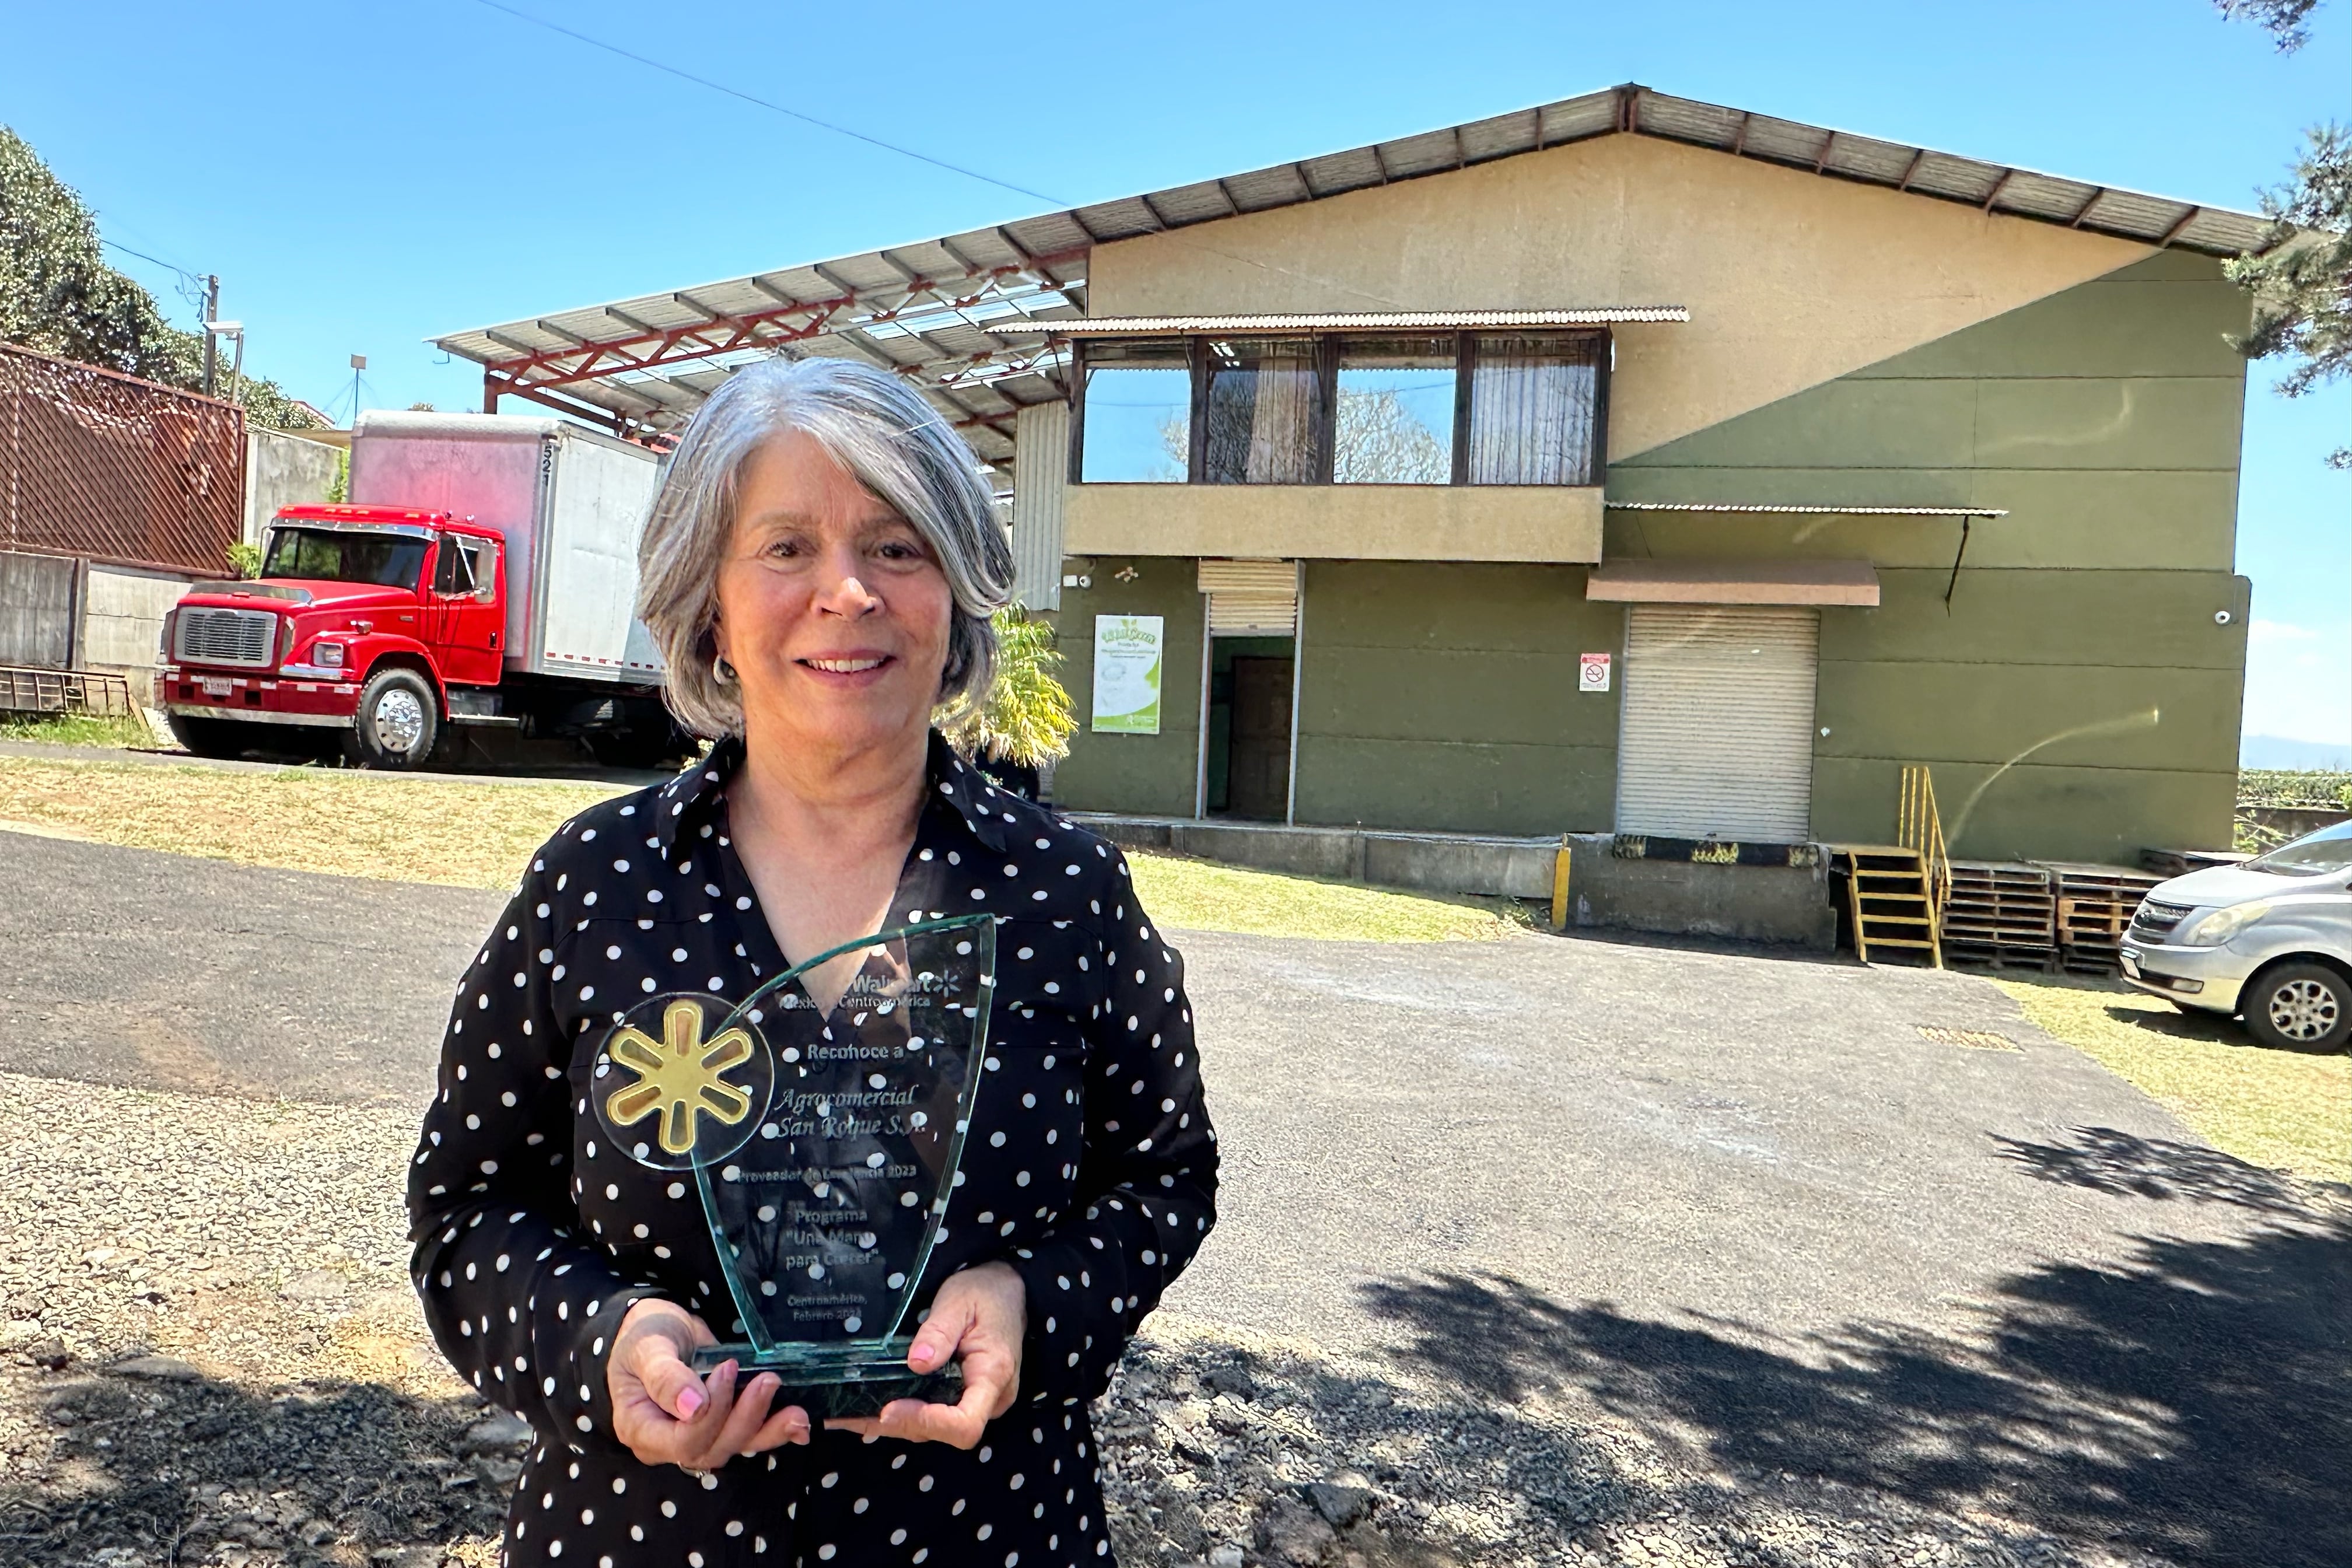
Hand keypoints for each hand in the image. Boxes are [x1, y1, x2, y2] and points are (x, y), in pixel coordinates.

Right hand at [606, 1298, 808, 1469]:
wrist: (656, 1330)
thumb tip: (693, 1407)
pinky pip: (746, 1436)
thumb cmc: (642, 1336)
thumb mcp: (647, 1347)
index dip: (709, 1416)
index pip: (681, 1442)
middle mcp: (668, 1442)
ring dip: (767, 1430)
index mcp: (641, 1428)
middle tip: (767, 1380)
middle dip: (745, 1418)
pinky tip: (799, 1424)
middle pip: (711, 1449)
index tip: (725, 1371)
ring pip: (733, 1446)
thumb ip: (666, 1377)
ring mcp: (696, 1436)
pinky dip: (773, 1430)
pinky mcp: (720, 1425)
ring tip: (797, 1413)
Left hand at [828, 1262, 1024, 1447]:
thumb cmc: (986, 1292)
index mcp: (993, 1375)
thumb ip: (939, 1332)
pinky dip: (901, 1416)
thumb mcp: (959, 1301)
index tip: (890, 1409)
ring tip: (848, 1415)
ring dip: (893, 1424)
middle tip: (850, 1414)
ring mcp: (978, 1403)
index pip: (965, 1424)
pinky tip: (867, 1410)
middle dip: (898, 1424)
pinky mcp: (963, 1399)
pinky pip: (932, 1417)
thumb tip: (915, 1363)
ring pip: (933, 1429)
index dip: (926, 1422)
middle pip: (942, 1432)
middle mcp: (990, 1399)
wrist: (1006, 1291)